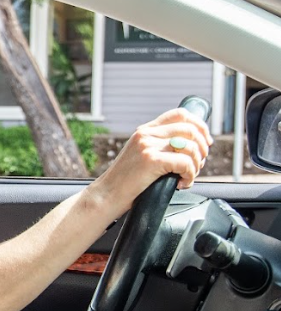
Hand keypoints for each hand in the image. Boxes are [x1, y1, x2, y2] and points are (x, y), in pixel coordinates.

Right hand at [91, 108, 212, 212]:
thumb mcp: (139, 157)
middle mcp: (146, 134)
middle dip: (203, 149)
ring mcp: (147, 146)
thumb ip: (158, 148)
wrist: (105, 196)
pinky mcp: (151, 160)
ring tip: (187, 177)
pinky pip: (185, 163)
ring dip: (197, 165)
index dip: (200, 125)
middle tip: (198, 165)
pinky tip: (181, 184)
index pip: (180, 114)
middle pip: (190, 129)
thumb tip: (188, 149)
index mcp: (144, 131)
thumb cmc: (124, 183)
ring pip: (190, 146)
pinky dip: (190, 176)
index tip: (205, 142)